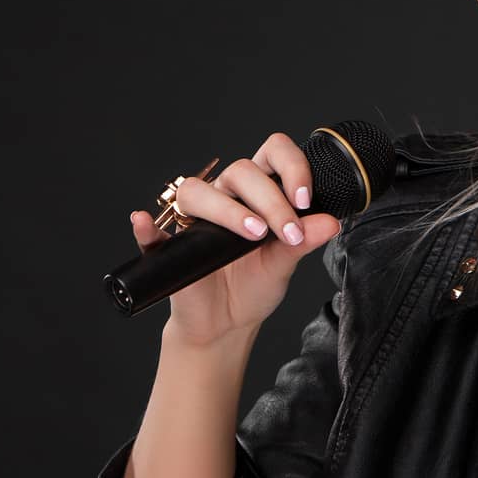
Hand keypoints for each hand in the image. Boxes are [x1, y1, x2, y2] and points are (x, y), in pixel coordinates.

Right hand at [129, 132, 341, 346]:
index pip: (273, 154)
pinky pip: (151, 232)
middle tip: (288, 232)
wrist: (228, 322)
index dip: (290, 166)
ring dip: (227, 209)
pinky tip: (144, 222)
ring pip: (198, 192)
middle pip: (240, 171)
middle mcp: (226, 197)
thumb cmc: (256, 284)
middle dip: (270, 199)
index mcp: (258, 192)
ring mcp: (195, 220)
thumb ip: (306, 240)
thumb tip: (332, 222)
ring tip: (254, 234)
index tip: (305, 199)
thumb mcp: (286, 262)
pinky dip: (146, 227)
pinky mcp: (169, 246)